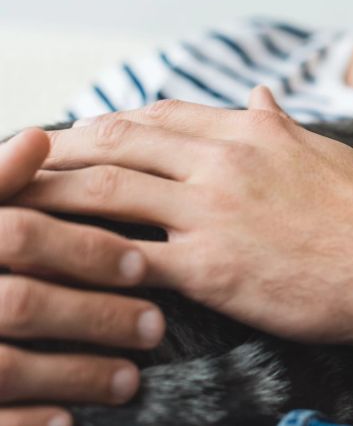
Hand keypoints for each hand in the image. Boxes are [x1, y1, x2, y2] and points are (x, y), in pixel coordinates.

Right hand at [0, 129, 165, 425]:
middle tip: (156, 325)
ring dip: (77, 372)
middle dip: (93, 313)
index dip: (82, 248)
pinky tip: (70, 419)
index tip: (144, 263)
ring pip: (6, 366)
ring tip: (132, 378)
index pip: (17, 234)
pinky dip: (30, 419)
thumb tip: (36, 137)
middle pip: (19, 301)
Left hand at [13, 87, 352, 357]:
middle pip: (118, 143)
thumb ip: (282, 126)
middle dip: (64, 152)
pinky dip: (87, 261)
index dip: (111, 125)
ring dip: (52, 199)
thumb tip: (258, 95)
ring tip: (17, 212)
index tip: (84, 138)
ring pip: (104, 192)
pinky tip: (63, 269)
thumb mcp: (328, 155)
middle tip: (28, 168)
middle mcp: (221, 162)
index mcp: (250, 132)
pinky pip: (125, 259)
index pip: (160, 115)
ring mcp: (210, 212)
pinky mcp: (207, 267)